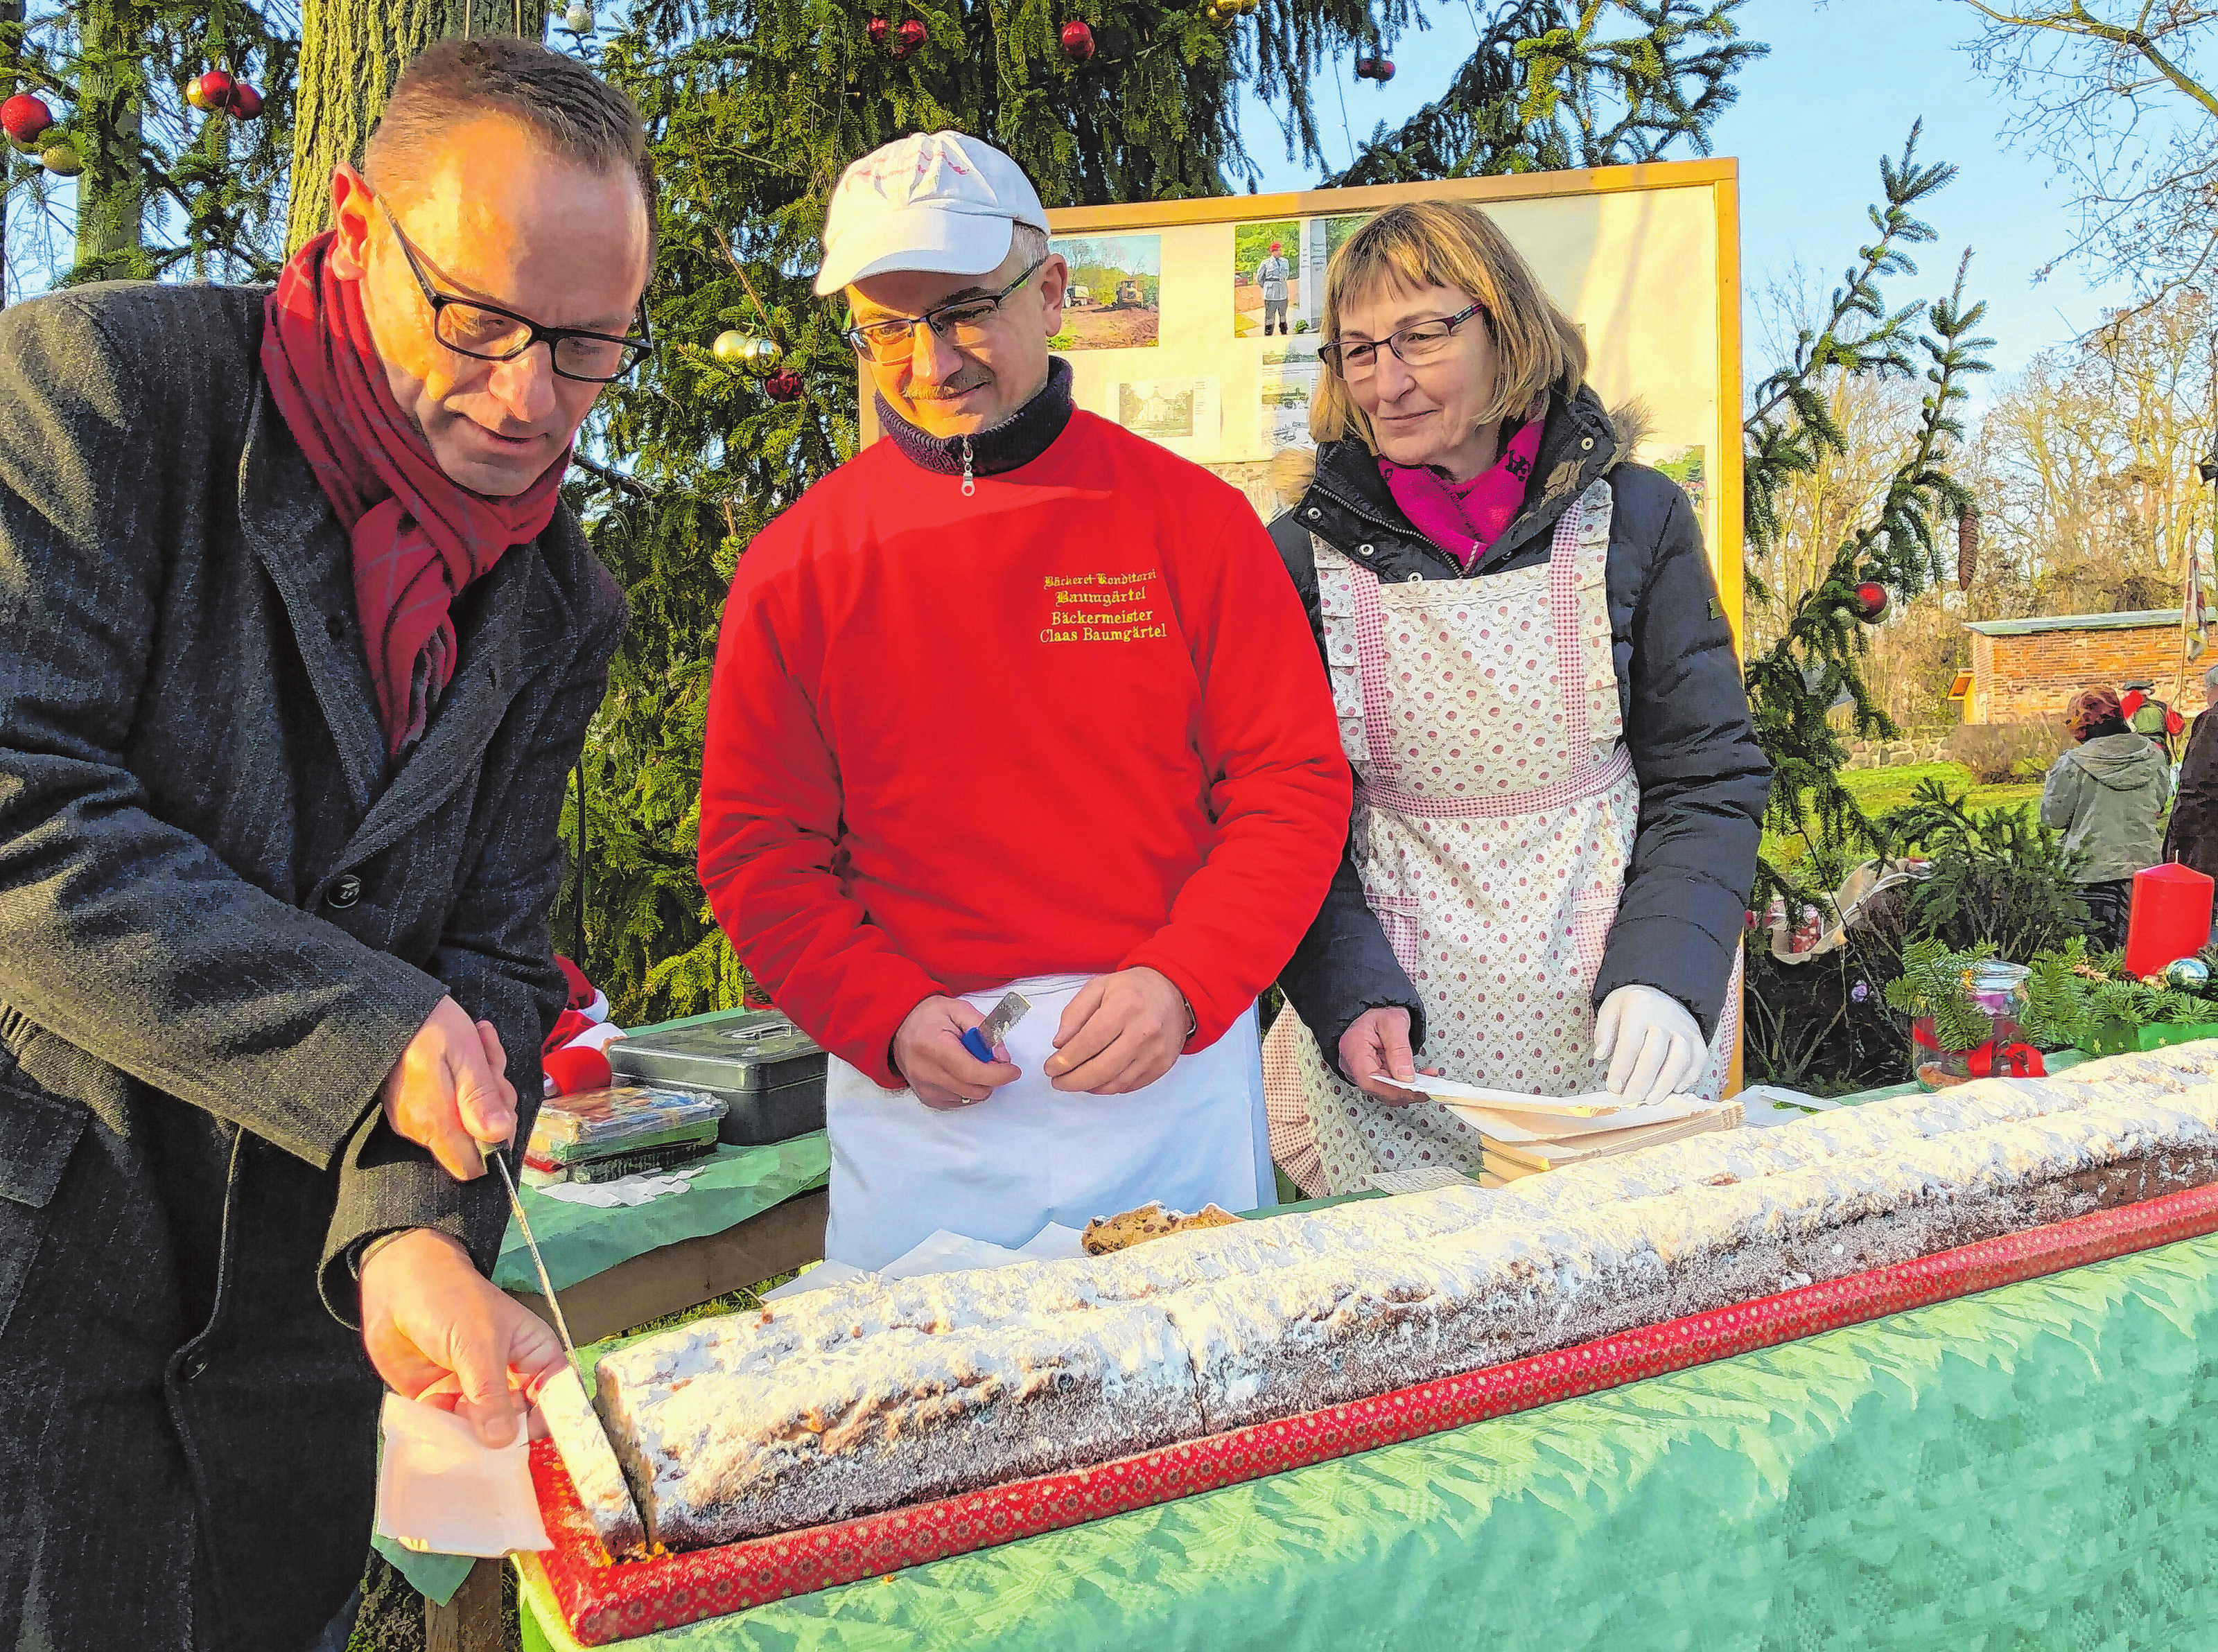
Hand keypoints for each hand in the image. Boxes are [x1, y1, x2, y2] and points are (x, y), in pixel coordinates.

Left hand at [360, 1228, 566, 1447]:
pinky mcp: (441, 1400)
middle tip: (486, 1447)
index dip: (552, 1420)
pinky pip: (448, 1429)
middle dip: (503, 1437)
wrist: (396, 1286)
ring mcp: (473, 1391)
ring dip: (469, 1438)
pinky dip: (441, 1433)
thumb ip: (491, 1394)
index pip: (557, 1396)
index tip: (532, 1442)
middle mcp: (508, 1378)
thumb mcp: (478, 1344)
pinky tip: (432, 1418)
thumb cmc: (452, 1300)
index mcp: (533, 1355)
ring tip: (455, 1432)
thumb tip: (502, 1442)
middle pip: (519, 1422)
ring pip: (482, 1431)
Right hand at [380, 996, 516, 1180]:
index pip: (471, 1167)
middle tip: (491, 1063)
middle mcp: (419, 1128)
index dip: (496, 1142)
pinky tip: (470, 1046)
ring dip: (483, 1082)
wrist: (385, 1003)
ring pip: (464, 1115)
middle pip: (473, 1138)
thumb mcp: (466, 1055)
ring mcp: (411, 1117)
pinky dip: (465, 1078)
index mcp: (435, 1122)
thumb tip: (499, 1136)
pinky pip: (448, 1101)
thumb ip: (481, 1098)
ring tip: (480, 1044)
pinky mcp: (408, 1103)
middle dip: (493, 1101)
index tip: (501, 1105)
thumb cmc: (430, 1025)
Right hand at [892, 995, 1020, 1109]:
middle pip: (975, 1089)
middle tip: (990, 1059)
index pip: (972, 1072)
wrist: (898, 1026)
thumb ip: (984, 1030)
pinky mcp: (927, 1098)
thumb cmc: (930, 1016)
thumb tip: (1002, 1057)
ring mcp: (925, 1089)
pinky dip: (967, 1089)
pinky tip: (959, 1071)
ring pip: (970, 1098)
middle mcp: (926, 1073)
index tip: (1013, 1070)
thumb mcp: (959, 1009)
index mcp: (934, 1047)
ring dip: (980, 1083)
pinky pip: (960, 1101)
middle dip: (992, 1077)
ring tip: (969, 1061)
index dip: (998, 1074)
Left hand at [1043, 966, 1187, 1094]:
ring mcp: (1155, 1052)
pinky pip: (1129, 1086)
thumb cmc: (1132, 989)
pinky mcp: (1162, 1065)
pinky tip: (1095, 1081)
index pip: (1088, 1042)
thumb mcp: (1098, 987)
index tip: (1050, 1067)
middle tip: (1057, 1081)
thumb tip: (1059, 1044)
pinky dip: (1108, 1087)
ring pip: (1115, 1083)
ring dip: (1088, 1087)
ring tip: (1073, 1081)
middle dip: (1073, 1080)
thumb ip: (1074, 1013)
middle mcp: (1143, 1031)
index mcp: (1124, 1007)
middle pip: (1101, 1069)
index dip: (1065, 1060)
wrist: (1173, 992)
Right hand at [1337, 1006, 1440, 1102]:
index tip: (1416, 1090)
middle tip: (1428, 1087)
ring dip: (1406, 1090)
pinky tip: (1417, 1079)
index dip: (1394, 1090)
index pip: (1370, 1080)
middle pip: (1377, 1089)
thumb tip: (1406, 1076)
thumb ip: (1400, 1049)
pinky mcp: (1368, 1074)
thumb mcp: (1394, 1022)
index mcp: (1353, 1048)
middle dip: (1404, 1092)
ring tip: (1426, 1081)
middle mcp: (1351, 1063)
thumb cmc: (1379, 1012)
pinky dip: (1402, 1086)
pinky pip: (1385, 1086)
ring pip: (1382, 1091)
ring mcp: (1357, 1071)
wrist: (1373, 1010)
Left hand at [1594, 985, 1703, 1104]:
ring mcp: (1684, 1028)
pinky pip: (1698, 1060)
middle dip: (1642, 1081)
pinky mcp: (1698, 1038)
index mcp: (1639, 1008)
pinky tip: (1674, 1090)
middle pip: (1655, 1055)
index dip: (1622, 1068)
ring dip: (1665, 1084)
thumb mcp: (1611, 1008)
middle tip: (1631, 1099)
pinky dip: (1688, 1078)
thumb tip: (1601, 1055)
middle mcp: (1665, 1018)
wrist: (1663, 989)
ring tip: (1651, 1100)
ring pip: (1679, 1060)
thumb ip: (1604, 1032)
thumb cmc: (1632, 1005)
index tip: (1614, 1088)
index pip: (1630, 1043)